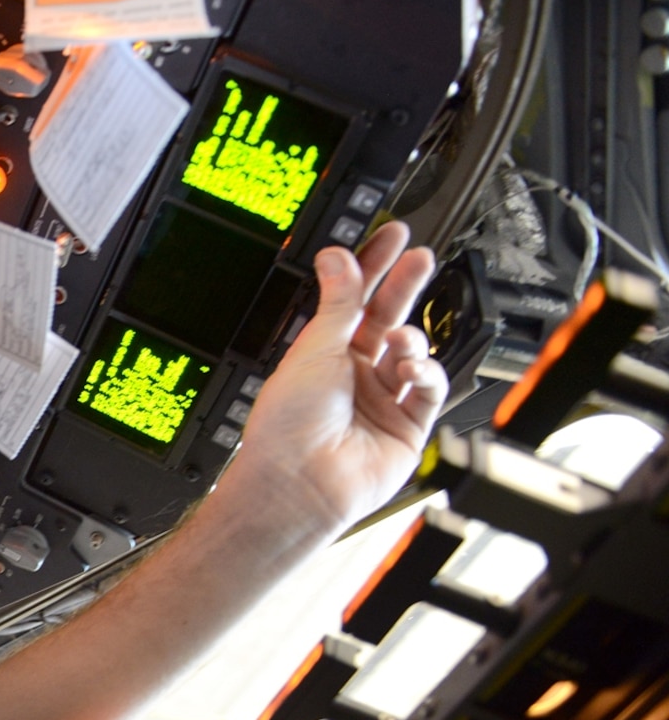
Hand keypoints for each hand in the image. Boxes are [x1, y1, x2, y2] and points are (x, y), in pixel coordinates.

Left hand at [226, 221, 448, 535]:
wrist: (300, 482)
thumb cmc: (289, 425)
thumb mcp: (314, 348)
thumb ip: (338, 301)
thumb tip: (338, 256)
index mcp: (324, 353)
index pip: (356, 299)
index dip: (375, 266)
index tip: (391, 237)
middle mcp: (353, 374)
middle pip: (389, 317)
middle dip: (406, 286)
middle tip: (420, 258)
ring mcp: (381, 400)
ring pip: (414, 352)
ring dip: (410, 340)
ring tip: (397, 342)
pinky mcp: (407, 426)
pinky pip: (431, 389)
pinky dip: (426, 374)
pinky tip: (410, 371)